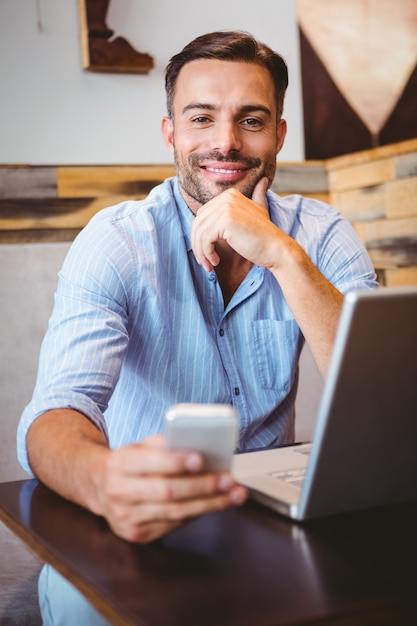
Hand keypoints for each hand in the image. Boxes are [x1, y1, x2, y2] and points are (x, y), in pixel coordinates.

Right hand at [97, 435, 246, 542]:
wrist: (99, 488)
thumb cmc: (128, 463)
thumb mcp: (140, 446)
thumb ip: (164, 445)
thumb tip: (200, 445)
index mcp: (120, 464)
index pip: (150, 463)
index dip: (176, 462)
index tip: (201, 459)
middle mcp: (120, 492)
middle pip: (167, 492)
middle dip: (202, 486)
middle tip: (228, 479)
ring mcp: (127, 518)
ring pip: (175, 512)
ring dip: (209, 504)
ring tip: (233, 494)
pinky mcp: (136, 535)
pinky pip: (173, 525)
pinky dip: (197, 513)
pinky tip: (214, 504)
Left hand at [191, 177, 285, 271]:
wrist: (276, 249)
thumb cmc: (265, 236)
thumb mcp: (260, 210)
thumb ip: (258, 195)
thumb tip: (263, 180)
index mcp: (230, 194)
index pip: (203, 215)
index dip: (201, 235)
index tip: (207, 251)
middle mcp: (226, 197)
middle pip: (198, 223)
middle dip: (198, 244)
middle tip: (205, 262)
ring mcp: (225, 208)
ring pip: (199, 233)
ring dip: (201, 252)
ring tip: (209, 265)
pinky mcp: (224, 221)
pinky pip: (204, 239)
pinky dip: (207, 253)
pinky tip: (215, 262)